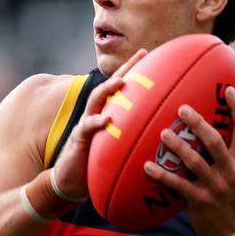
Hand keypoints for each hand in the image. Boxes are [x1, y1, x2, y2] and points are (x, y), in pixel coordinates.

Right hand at [53, 49, 147, 199]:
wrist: (72, 181)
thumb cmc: (98, 164)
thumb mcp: (119, 148)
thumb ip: (134, 139)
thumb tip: (163, 137)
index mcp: (107, 113)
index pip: (122, 88)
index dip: (134, 70)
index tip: (149, 54)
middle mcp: (96, 114)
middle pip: (110, 86)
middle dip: (125, 69)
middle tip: (141, 55)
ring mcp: (86, 124)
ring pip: (96, 101)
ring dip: (108, 89)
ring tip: (121, 81)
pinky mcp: (79, 139)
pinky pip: (86, 127)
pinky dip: (96, 122)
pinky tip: (106, 119)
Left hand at [144, 86, 234, 235]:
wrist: (230, 234)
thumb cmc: (226, 198)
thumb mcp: (234, 174)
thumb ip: (223, 154)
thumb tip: (205, 128)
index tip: (226, 89)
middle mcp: (231, 171)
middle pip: (215, 141)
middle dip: (199, 124)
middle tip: (182, 109)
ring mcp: (216, 187)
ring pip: (195, 162)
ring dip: (178, 146)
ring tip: (163, 134)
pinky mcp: (200, 201)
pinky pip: (178, 185)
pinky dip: (162, 175)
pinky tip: (147, 166)